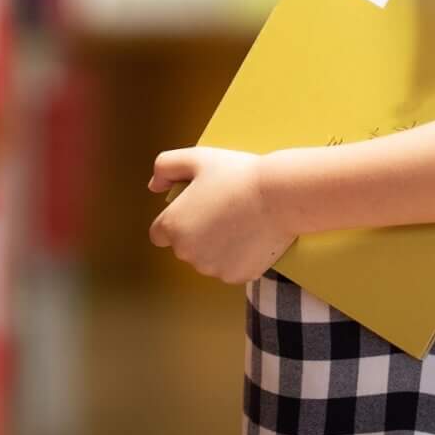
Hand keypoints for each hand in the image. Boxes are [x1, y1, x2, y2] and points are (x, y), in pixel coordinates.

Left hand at [147, 147, 292, 284]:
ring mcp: (214, 268)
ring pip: (208, 259)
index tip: (194, 207)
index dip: (176, 219)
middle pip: (184, 246)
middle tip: (220, 207)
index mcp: (174, 227)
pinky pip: (230, 267)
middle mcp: (189, 254)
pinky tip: (251, 235)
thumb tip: (154, 185)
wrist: (280, 196)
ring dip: (216, 245)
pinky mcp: (238, 277)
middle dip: (196, 231)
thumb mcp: (196, 158)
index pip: (160, 233)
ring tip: (238, 220)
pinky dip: (238, 256)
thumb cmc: (237, 175)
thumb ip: (164, 167)